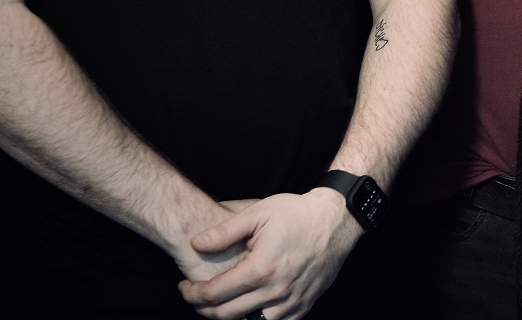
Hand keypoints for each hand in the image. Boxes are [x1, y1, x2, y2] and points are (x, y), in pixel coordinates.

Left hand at [178, 189, 362, 319]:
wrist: (337, 220)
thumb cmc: (297, 213)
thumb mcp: (259, 212)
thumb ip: (224, 232)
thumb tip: (195, 245)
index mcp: (261, 269)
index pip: (214, 294)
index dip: (192, 294)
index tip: (184, 287)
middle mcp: (275, 291)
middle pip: (225, 315)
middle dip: (203, 308)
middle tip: (196, 296)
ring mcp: (291, 303)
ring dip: (227, 317)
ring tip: (219, 303)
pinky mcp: (303, 307)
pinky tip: (246, 307)